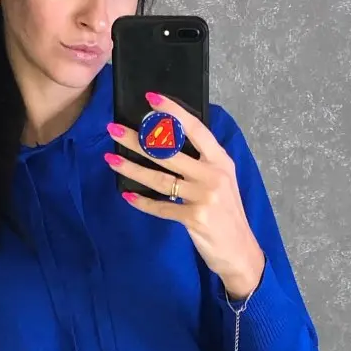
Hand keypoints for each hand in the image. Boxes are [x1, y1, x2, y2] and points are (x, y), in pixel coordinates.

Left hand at [104, 93, 264, 297]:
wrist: (239, 251)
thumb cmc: (227, 213)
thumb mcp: (222, 181)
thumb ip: (202, 163)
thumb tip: (167, 142)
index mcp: (221, 161)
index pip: (195, 129)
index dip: (173, 112)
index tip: (151, 99)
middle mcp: (213, 175)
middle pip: (169, 152)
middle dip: (138, 139)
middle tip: (114, 129)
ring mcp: (204, 197)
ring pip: (160, 178)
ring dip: (132, 168)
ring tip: (111, 158)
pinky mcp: (194, 218)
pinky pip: (161, 207)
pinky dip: (143, 202)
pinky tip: (128, 195)